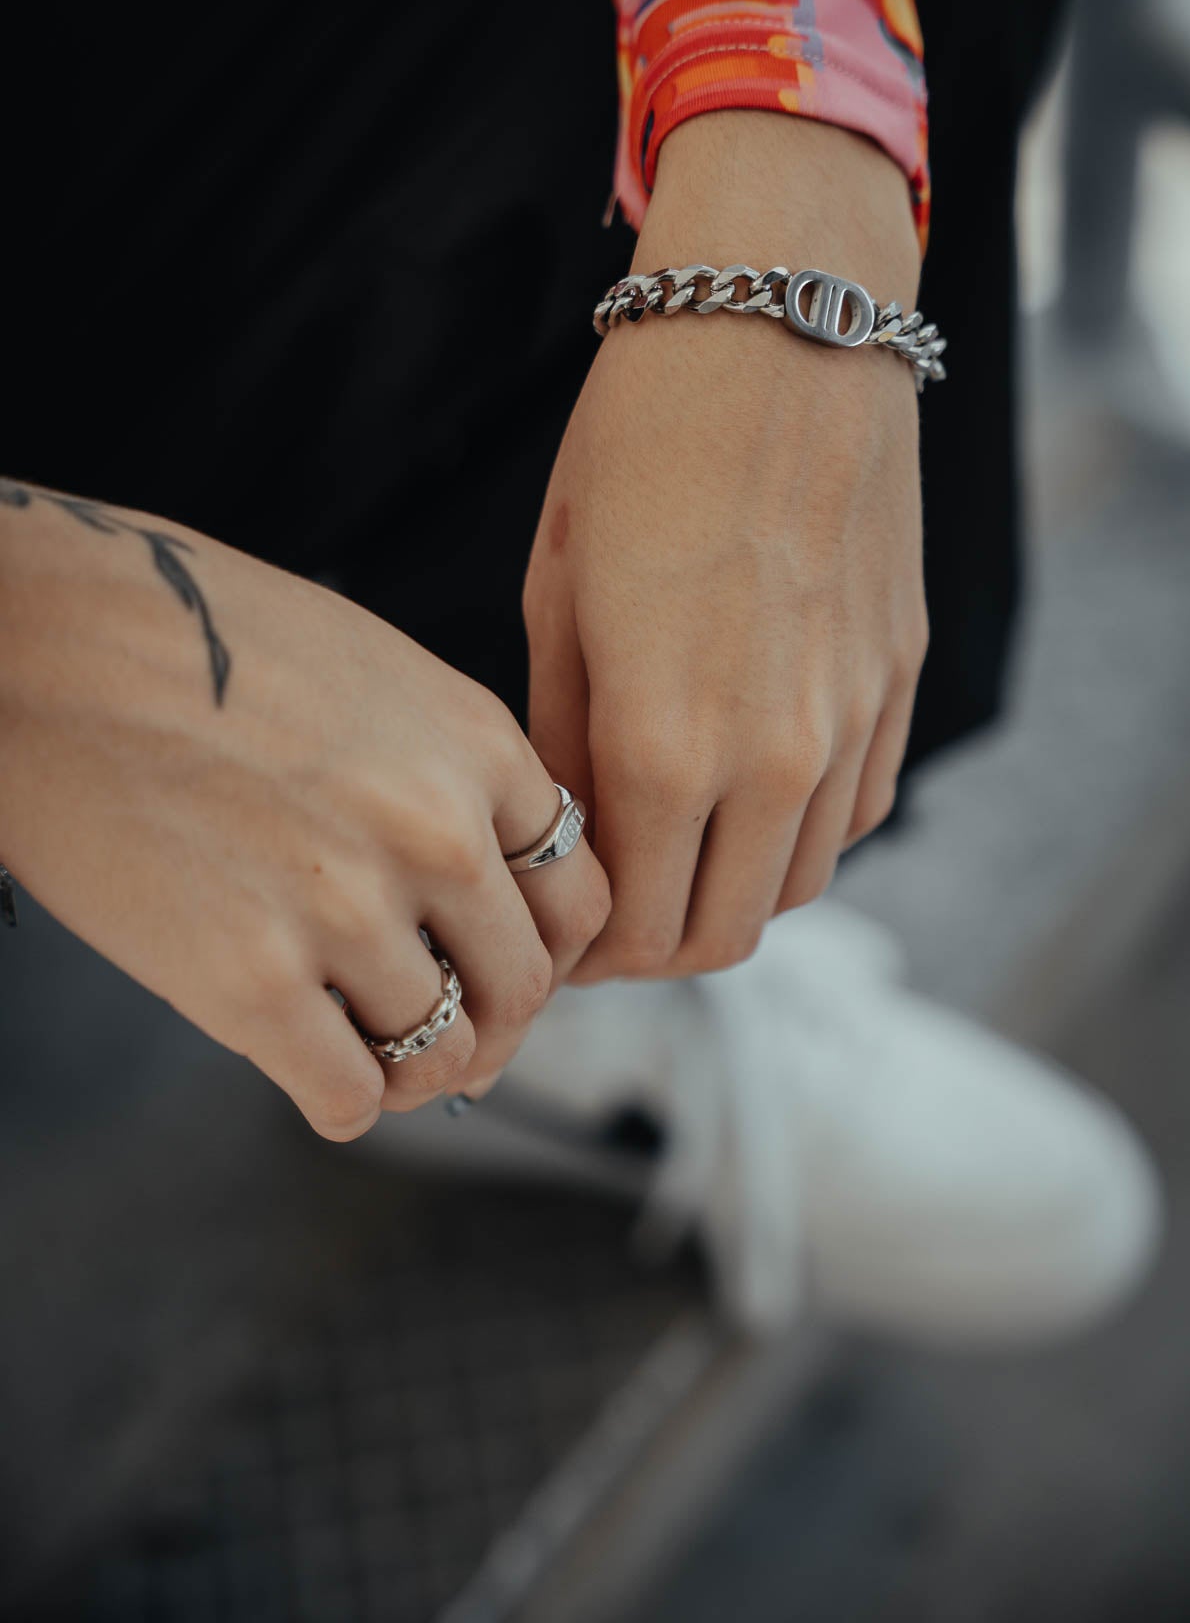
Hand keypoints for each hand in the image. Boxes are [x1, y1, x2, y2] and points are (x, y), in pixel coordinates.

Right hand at [0, 484, 609, 1133]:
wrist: (51, 648)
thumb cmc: (202, 646)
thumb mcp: (376, 675)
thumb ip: (450, 774)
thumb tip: (486, 890)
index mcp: (476, 746)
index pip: (579, 895)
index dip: (545, 947)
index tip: (502, 965)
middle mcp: (436, 831)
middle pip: (523, 986)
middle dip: (490, 1022)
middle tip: (446, 1030)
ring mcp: (348, 910)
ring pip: (443, 1055)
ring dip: (410, 1066)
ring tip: (365, 1043)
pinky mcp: (252, 982)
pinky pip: (350, 1100)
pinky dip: (342, 1099)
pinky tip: (309, 1062)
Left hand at [523, 113, 926, 980]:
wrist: (779, 329)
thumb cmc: (638, 446)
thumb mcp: (556, 596)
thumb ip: (565, 743)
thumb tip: (568, 834)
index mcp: (663, 746)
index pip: (629, 928)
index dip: (583, 952)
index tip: (554, 933)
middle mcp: (773, 761)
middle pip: (718, 935)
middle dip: (650, 948)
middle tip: (604, 917)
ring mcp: (851, 725)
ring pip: (796, 887)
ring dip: (728, 894)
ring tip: (673, 853)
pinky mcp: (899, 681)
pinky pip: (855, 813)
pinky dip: (799, 832)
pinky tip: (751, 790)